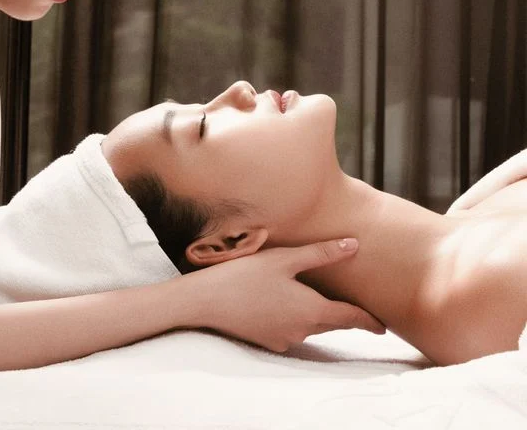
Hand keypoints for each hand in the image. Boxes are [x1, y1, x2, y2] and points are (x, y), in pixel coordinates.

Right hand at [187, 238, 385, 351]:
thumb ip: (322, 254)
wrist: (205, 301)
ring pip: (308, 326)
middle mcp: (300, 330)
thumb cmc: (245, 275)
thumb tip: (353, 246)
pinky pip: (289, 329)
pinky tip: (279, 301)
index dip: (367, 321)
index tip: (382, 326)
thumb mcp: (285, 259)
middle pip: (329, 322)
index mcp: (310, 311)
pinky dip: (293, 317)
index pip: (349, 318)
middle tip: (347, 303)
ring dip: (314, 313)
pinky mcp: (266, 341)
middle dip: (339, 314)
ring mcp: (282, 339)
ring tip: (308, 294)